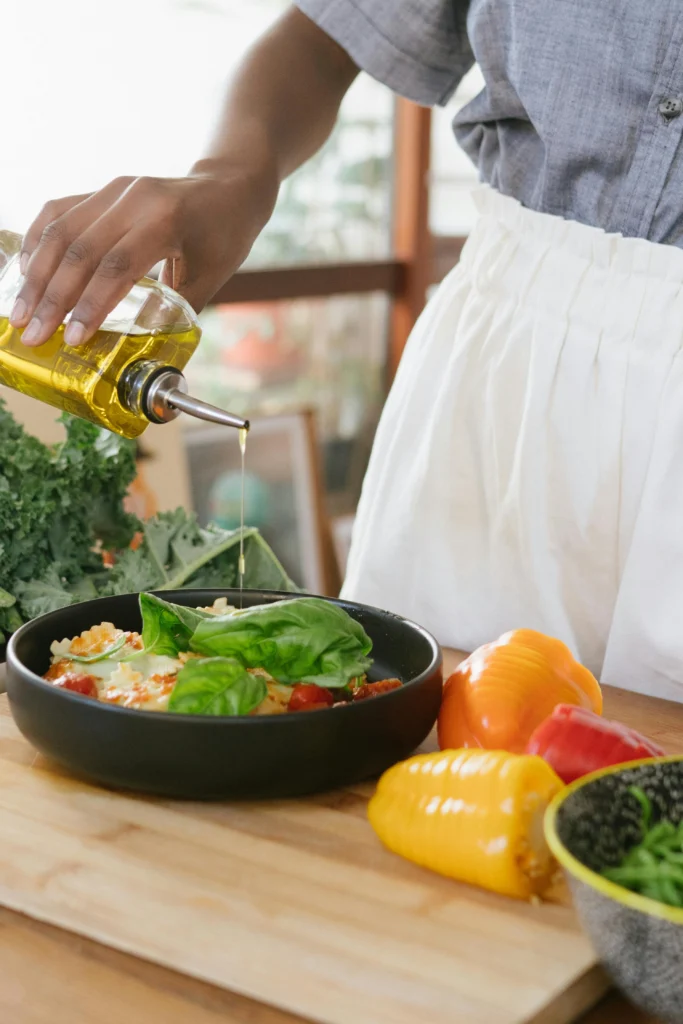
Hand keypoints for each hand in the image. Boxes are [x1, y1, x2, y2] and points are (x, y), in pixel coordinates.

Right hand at [10, 166, 275, 346]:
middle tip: (33, 333)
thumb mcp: (210, 278)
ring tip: (22, 311)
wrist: (229, 187)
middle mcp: (134, 198)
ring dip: (36, 274)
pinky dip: (39, 241)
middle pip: (80, 249)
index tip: (71, 338)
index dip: (89, 305)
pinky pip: (59, 210)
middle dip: (52, 297)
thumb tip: (140, 353)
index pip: (116, 266)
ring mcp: (114, 189)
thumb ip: (174, 312)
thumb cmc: (224, 236)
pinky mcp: (103, 189)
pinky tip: (26, 271)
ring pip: (61, 229)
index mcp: (165, 220)